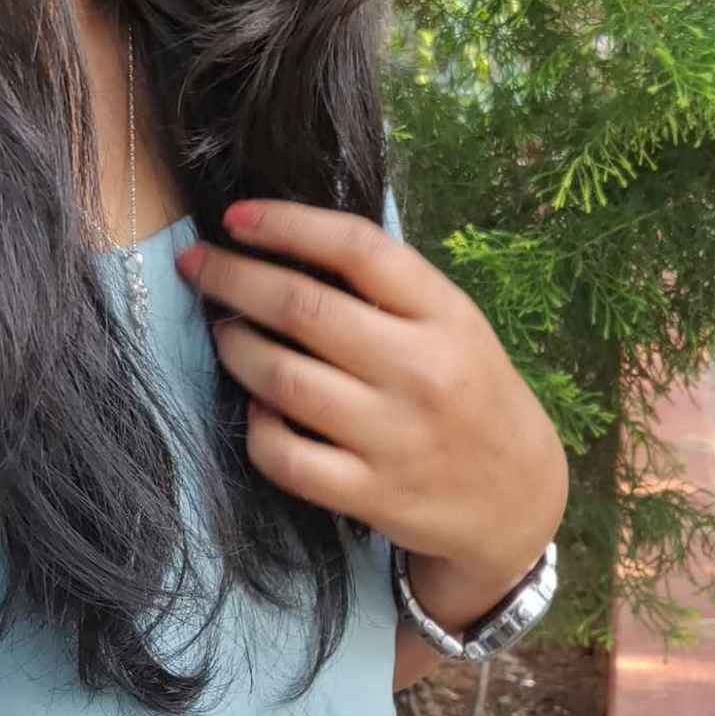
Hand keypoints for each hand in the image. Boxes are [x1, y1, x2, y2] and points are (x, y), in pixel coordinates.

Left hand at [174, 201, 566, 584]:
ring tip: (223, 330)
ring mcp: (394, 437)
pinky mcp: (371, 495)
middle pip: (303, 309)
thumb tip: (284, 242)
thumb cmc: (469, 389)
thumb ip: (386, 287)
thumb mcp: (452, 323)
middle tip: (196, 264)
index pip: (357, 248)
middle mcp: (421, 371)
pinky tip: (254, 403)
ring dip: (235, 346)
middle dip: (233, 278)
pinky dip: (255, 423)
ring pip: (282, 379)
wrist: (518, 498)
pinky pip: (284, 455)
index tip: (235, 217)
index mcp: (445, 315)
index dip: (286, 224)